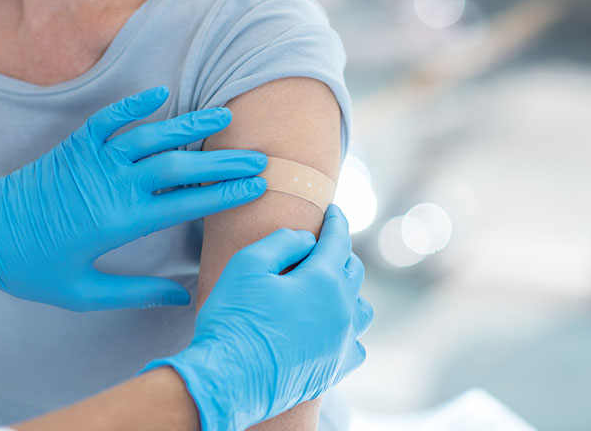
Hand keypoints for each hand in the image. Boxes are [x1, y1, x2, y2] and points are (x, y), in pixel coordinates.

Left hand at [0, 86, 267, 310]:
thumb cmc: (31, 267)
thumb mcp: (83, 292)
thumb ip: (136, 293)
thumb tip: (181, 295)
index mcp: (118, 221)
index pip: (184, 202)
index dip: (223, 193)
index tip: (256, 187)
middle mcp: (111, 184)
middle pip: (177, 166)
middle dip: (221, 161)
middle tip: (257, 158)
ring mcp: (93, 160)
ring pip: (150, 136)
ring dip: (188, 126)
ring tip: (222, 117)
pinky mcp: (75, 146)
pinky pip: (109, 118)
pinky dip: (134, 104)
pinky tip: (160, 94)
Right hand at [144, 205, 372, 430]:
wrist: (228, 379)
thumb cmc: (233, 319)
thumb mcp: (248, 264)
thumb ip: (282, 242)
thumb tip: (306, 239)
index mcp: (324, 281)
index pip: (339, 241)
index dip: (337, 221)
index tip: (334, 211)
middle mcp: (342, 311)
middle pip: (353, 271)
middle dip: (340, 252)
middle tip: (322, 245)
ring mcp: (341, 343)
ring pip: (361, 308)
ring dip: (348, 290)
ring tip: (328, 286)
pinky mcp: (334, 369)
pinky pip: (355, 344)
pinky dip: (348, 328)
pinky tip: (332, 327)